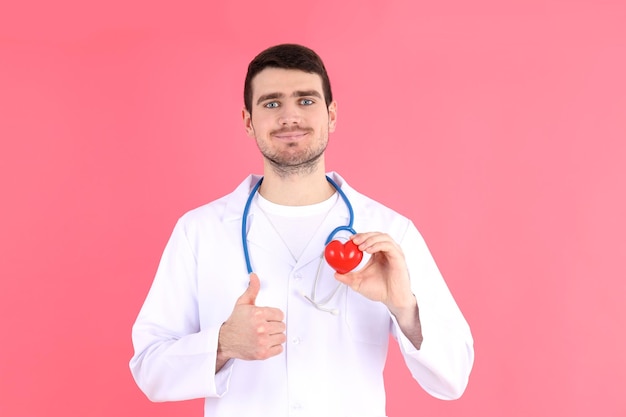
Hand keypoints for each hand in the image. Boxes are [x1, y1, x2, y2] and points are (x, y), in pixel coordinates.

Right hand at [217, 273, 285, 368]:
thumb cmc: (235, 323)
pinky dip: (274, 347)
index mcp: (258, 314)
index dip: (274, 315)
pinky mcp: (263, 353)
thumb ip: (252, 289)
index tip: (268, 317)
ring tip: (265, 334)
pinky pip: (279, 349)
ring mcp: (262, 341)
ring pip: (282, 337)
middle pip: (282, 325)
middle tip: (265, 326)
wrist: (225, 340)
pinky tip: (266, 342)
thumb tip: (254, 276)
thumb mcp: (243, 303)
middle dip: (274, 325)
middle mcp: (261, 328)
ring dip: (275, 336)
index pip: (280, 314)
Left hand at [335, 232, 422, 347]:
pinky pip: (389, 246)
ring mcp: (394, 253)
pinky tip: (369, 250)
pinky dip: (378, 245)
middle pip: (376, 235)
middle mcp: (386, 252)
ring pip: (383, 237)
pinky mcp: (398, 257)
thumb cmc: (380, 290)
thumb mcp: (358, 283)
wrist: (392, 299)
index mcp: (378, 254)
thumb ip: (347, 277)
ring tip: (361, 246)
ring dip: (371, 239)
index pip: (370, 238)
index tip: (351, 239)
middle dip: (364, 235)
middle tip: (354, 241)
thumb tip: (336, 274)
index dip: (360, 236)